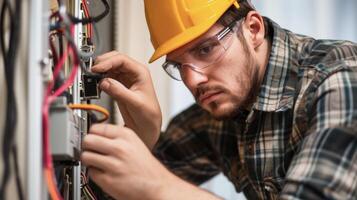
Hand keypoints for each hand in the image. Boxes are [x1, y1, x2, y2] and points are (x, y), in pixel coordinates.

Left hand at [81, 124, 221, 199]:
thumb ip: (116, 137)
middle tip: (92, 150)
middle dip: (87, 146)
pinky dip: (95, 173)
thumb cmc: (145, 165)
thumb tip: (94, 133)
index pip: (96, 127)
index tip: (92, 137)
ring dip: (89, 160)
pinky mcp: (108, 180)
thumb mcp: (134, 142)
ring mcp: (113, 164)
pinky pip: (91, 172)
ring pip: (86, 156)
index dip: (92, 133)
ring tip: (98, 162)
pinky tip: (105, 172)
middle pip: (88, 140)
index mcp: (126, 135)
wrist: (157, 185)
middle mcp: (120, 148)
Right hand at [92, 51, 161, 148]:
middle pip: (113, 59)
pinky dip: (99, 78)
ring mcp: (124, 78)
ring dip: (99, 71)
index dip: (108, 62)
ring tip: (92, 78)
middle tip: (91, 71)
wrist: (147, 125)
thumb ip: (120, 92)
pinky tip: (96, 84)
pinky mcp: (118, 85)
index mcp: (140, 72)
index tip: (97, 69)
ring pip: (108, 67)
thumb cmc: (149, 114)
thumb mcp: (135, 103)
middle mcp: (132, 73)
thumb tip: (105, 82)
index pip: (122, 59)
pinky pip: (105, 76)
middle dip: (102, 63)